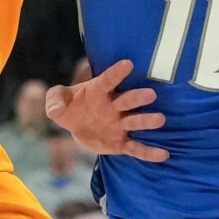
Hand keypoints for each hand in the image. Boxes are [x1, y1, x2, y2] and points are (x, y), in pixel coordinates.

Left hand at [44, 59, 166, 161]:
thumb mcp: (57, 101)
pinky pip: (136, 148)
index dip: (116, 73)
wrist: (78, 127)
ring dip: (146, 121)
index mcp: (99, 92)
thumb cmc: (71, 107)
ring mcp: (120, 125)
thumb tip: (54, 108)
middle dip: (137, 98)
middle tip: (150, 94)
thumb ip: (55, 100)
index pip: (107, 81)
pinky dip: (148, 152)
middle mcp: (113, 107)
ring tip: (160, 119)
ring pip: (135, 122)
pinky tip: (163, 155)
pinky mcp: (121, 143)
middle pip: (127, 101)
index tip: (128, 64)